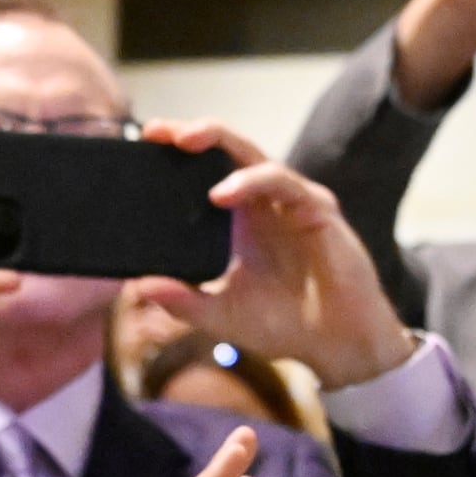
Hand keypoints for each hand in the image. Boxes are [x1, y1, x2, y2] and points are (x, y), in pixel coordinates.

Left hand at [127, 122, 415, 390]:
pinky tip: (222, 193)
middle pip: (226, 150)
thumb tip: (138, 286)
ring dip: (218, 142)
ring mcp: (290, 201)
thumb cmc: (285, 325)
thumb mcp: (222, 315)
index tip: (141, 145)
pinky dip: (251, 180)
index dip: (176, 154)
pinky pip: (283, 181)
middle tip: (155, 132)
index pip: (205, 171)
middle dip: (191, 133)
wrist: (337, 345)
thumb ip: (183, 302)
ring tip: (185, 143)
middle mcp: (263, 202)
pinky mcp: (317, 209)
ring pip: (252, 154)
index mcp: (240, 219)